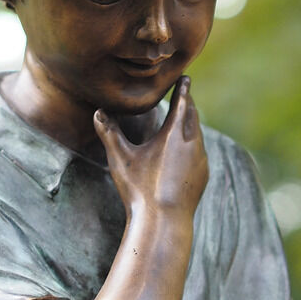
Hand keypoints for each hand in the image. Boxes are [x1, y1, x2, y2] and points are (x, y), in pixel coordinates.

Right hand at [94, 77, 208, 216]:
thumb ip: (110, 133)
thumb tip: (97, 112)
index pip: (181, 103)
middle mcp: (192, 144)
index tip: (186, 78)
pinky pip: (200, 153)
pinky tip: (188, 150)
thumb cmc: (140, 189)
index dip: (182, 89)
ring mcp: (200, 161)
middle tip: (185, 94)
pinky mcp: (203, 176)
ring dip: (191, 124)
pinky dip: (193, 145)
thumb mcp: (121, 159)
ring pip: (198, 135)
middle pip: (193, 116)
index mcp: (174, 134)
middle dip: (188, 104)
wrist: (164, 221)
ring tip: (186, 119)